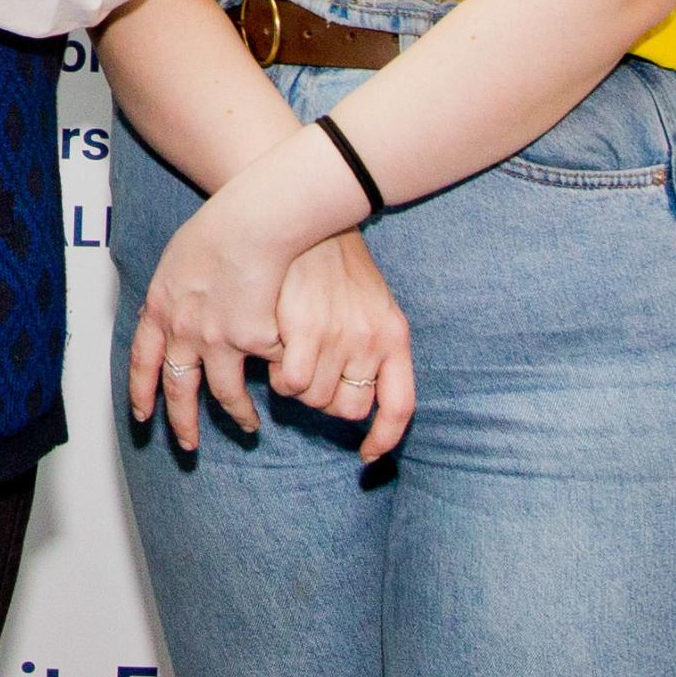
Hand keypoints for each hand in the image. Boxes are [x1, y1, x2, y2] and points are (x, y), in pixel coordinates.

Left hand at [125, 187, 306, 453]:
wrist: (251, 219)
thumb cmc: (220, 226)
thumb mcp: (178, 258)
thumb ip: (173, 289)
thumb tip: (168, 305)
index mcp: (160, 307)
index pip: (142, 360)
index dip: (142, 391)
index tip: (143, 416)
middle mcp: (184, 330)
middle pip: (179, 389)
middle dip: (182, 423)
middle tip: (188, 446)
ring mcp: (218, 338)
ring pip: (225, 392)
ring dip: (237, 414)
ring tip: (248, 427)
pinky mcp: (254, 340)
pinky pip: (267, 368)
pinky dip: (278, 378)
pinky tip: (287, 389)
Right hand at [266, 231, 415, 463]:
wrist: (305, 218)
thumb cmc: (336, 266)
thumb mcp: (372, 304)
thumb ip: (373, 348)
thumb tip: (362, 401)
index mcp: (394, 335)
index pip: (400, 406)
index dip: (385, 438)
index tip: (368, 457)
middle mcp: (371, 340)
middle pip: (347, 408)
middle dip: (326, 401)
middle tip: (309, 374)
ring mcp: (338, 336)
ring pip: (314, 399)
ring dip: (299, 388)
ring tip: (289, 360)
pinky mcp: (302, 330)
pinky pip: (291, 382)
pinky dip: (279, 377)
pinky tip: (275, 355)